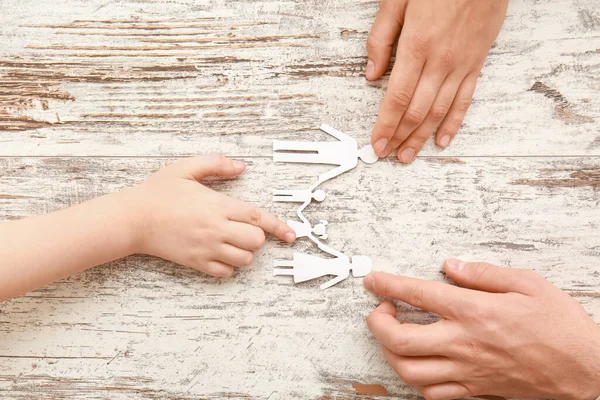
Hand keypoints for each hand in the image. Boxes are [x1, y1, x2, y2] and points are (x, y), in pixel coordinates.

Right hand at [128, 154, 295, 277]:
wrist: (132, 218)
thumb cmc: (158, 192)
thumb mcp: (186, 168)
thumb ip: (216, 163)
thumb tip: (241, 167)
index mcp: (217, 205)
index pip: (258, 217)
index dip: (278, 226)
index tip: (291, 234)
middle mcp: (215, 229)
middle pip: (256, 241)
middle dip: (257, 236)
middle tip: (244, 228)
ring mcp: (206, 248)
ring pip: (244, 259)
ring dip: (245, 252)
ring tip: (232, 242)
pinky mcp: (196, 262)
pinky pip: (225, 273)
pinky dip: (229, 266)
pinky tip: (220, 254)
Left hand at [364, 260, 599, 399]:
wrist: (585, 370)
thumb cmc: (561, 327)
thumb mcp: (528, 284)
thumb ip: (484, 273)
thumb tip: (453, 266)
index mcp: (474, 311)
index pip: (417, 294)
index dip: (388, 285)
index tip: (373, 280)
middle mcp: (464, 343)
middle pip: (399, 339)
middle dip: (377, 323)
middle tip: (379, 310)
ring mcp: (467, 370)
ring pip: (409, 370)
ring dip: (390, 352)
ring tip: (393, 335)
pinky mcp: (475, 389)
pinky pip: (432, 394)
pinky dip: (416, 380)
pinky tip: (419, 364)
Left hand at [367, 0, 507, 161]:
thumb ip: (381, 38)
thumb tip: (371, 73)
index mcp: (416, 45)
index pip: (397, 98)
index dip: (385, 125)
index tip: (376, 142)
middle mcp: (440, 60)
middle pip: (416, 111)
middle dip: (399, 136)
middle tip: (387, 154)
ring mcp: (461, 64)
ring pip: (439, 111)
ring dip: (422, 137)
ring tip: (408, 155)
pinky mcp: (476, 62)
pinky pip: (465, 100)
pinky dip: (453, 123)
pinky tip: (443, 139)